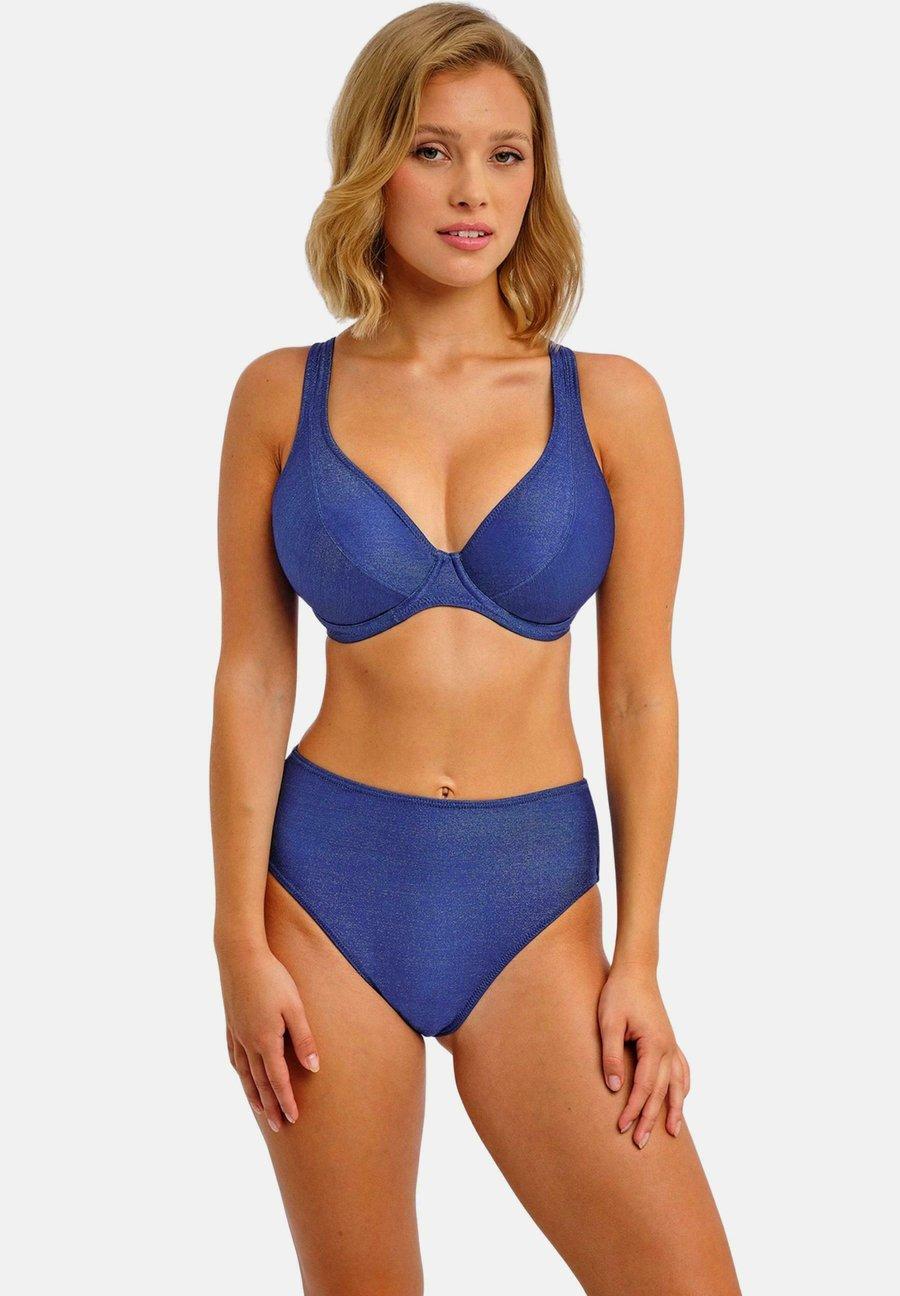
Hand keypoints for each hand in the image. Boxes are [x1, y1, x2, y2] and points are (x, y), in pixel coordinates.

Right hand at [217, 943, 319, 1131]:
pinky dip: (240, 1072)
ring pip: (244, 1073)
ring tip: (261, 1111)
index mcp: (265, 1041)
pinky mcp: (231, 1023)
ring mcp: (236, 1034)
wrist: (240, 955)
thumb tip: (313, 1069)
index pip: (278, 1080)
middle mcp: (248, 1043)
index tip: (294, 1120)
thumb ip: (304, 1039)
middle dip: (270, 1106)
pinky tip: (242, 1074)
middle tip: (279, 1127)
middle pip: (260, 1083)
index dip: (286, 1101)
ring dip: (254, 1094)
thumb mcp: (294, 1007)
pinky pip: (234, 1056)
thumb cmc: (272, 977)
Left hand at [596, 962, 689, 1147]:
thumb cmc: (619, 994)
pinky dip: (683, 1087)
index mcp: (654, 1045)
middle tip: (640, 1143)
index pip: (644, 1088)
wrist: (635, 970)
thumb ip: (611, 1055)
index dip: (633, 1110)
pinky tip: (681, 1098)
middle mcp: (668, 1048)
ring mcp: (672, 1044)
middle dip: (651, 1119)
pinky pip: (682, 1070)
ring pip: (677, 1084)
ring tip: (672, 1133)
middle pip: (661, 1092)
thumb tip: (614, 1088)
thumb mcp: (608, 1023)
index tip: (621, 1128)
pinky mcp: (670, 1040)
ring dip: (674, 1109)